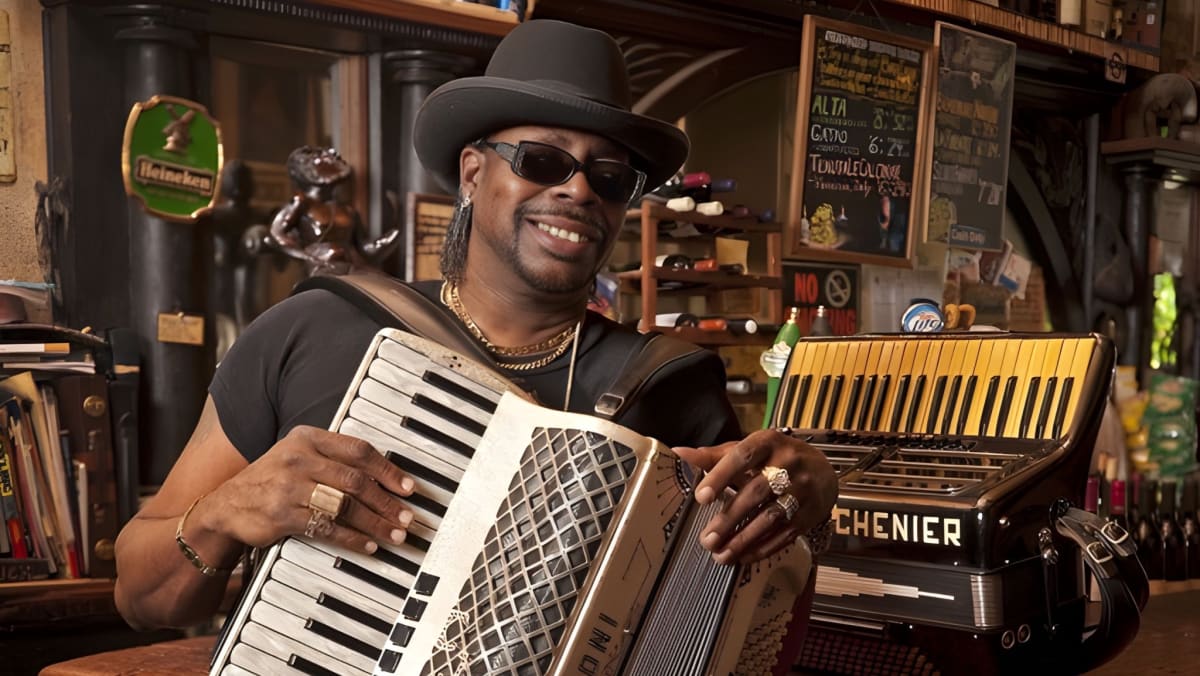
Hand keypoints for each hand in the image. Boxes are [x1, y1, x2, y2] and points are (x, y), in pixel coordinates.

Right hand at [206, 426, 414, 553]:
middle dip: (387, 501)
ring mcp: (289, 487)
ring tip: (393, 533)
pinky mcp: (282, 515)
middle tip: (406, 516)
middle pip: (355, 480)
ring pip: (344, 505)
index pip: (358, 450)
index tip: (408, 487)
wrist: (225, 505)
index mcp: (307, 438)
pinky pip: (326, 528)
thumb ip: (335, 460)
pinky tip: (367, 545)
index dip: (388, 469)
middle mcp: (298, 459)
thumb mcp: (298, 456)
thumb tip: (386, 477)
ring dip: (375, 522)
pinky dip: (351, 538)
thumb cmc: (272, 480)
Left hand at [674, 429, 835, 564]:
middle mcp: (789, 464)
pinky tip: (743, 556)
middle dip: (729, 518)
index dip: (721, 476)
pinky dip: (762, 548)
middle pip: (756, 492)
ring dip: (743, 539)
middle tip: (706, 539)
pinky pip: (785, 534)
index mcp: (769, 442)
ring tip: (720, 554)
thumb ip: (715, 455)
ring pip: (770, 517)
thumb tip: (679, 453)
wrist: (823, 470)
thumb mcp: (749, 449)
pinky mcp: (810, 513)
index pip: (742, 456)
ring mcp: (802, 490)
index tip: (701, 497)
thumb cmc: (776, 458)